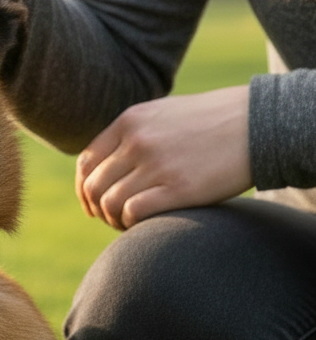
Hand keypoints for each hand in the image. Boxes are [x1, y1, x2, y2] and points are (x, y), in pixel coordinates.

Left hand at [76, 86, 252, 230]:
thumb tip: (105, 160)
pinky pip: (134, 212)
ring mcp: (157, 165)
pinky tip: (142, 225)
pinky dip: (130, 223)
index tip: (92, 202)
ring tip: (126, 224)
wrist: (257, 123)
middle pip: (94, 185)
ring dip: (112, 219)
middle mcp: (137, 142)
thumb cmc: (210, 121)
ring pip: (110, 202)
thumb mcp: (162, 114)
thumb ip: (131, 132)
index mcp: (129, 122)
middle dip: (96, 208)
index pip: (86, 162)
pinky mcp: (178, 188)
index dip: (84, 188)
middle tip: (110, 218)